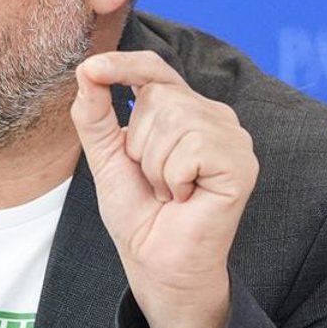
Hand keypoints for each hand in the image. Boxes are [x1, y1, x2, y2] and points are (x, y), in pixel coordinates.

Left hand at [71, 51, 258, 327]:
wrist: (155, 263)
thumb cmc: (138, 213)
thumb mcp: (106, 157)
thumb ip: (94, 114)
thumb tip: (85, 71)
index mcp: (184, 110)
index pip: (155, 70)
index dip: (124, 64)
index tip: (90, 68)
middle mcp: (213, 117)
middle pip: (158, 96)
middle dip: (139, 145)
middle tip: (154, 182)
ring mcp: (232, 137)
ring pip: (174, 119)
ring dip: (155, 166)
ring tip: (170, 192)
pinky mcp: (241, 162)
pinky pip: (191, 147)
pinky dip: (174, 178)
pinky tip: (186, 198)